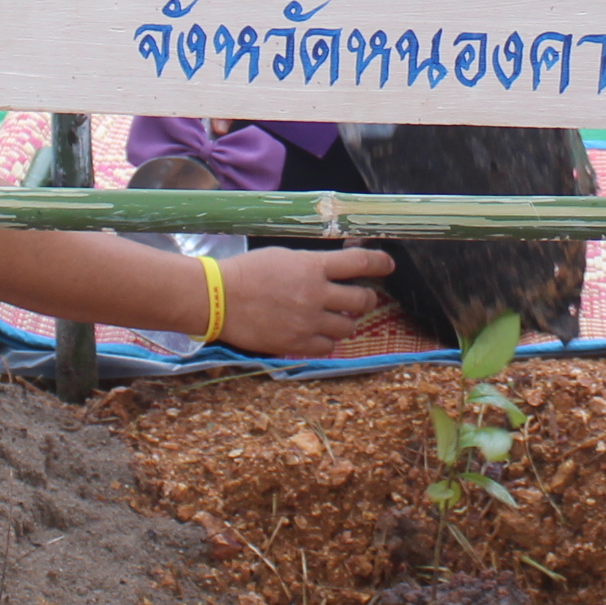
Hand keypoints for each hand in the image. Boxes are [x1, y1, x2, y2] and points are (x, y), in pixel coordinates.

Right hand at [215, 242, 392, 357]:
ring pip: (348, 327)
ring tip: (333, 317)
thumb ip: (312, 265)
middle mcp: (316, 295)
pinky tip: (316, 333)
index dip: (380, 263)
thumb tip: (335, 269)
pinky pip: (328, 348)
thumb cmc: (246, 272)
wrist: (217, 298)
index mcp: (313, 267)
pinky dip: (326, 341)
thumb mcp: (284, 257)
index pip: (360, 263)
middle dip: (365, 298)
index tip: (387, 265)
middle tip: (359, 298)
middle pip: (362, 300)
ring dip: (346, 321)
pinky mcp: (296, 344)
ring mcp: (308, 322)